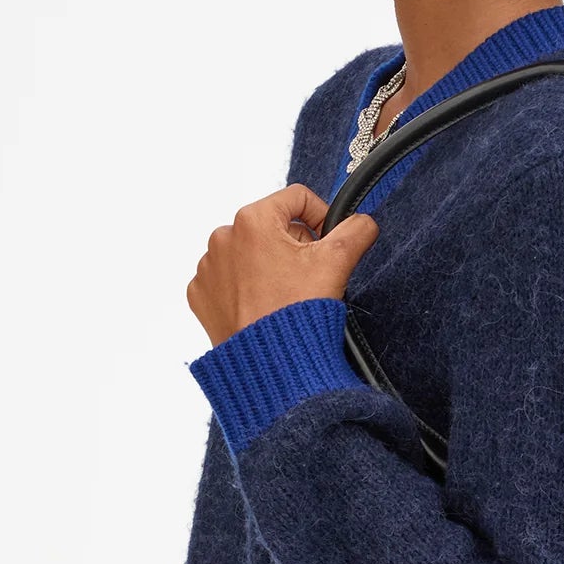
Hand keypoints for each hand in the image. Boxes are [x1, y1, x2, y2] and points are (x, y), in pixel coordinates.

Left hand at [187, 183, 378, 348]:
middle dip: (295, 245)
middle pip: (273, 226)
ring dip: (271, 265)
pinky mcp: (201, 293)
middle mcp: (223, 237)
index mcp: (253, 220)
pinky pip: (229, 278)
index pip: (297, 198)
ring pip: (251, 252)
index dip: (322, 217)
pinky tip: (264, 304)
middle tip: (309, 275)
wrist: (269, 364)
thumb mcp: (337, 262)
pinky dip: (247, 286)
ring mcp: (208, 267)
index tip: (328, 242)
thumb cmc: (295, 314)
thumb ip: (356, 230)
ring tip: (286, 294)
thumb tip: (362, 221)